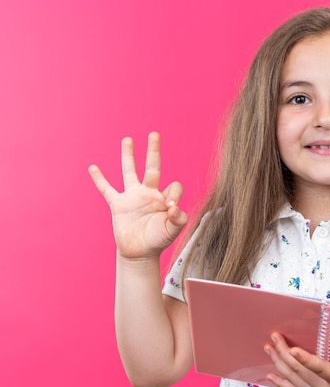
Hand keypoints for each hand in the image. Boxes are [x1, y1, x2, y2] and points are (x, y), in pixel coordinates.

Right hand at [88, 132, 187, 259]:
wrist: (140, 253)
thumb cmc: (158, 240)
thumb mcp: (173, 230)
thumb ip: (179, 218)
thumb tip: (174, 207)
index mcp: (164, 198)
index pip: (174, 186)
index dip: (175, 193)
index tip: (171, 207)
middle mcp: (149, 193)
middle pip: (152, 167)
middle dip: (154, 151)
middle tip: (154, 134)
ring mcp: (132, 197)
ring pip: (129, 172)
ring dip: (128, 156)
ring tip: (127, 139)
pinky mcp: (118, 205)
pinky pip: (107, 189)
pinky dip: (99, 179)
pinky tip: (93, 167)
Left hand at [265, 333, 329, 386]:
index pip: (320, 368)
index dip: (306, 359)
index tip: (292, 349)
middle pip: (299, 371)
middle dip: (284, 353)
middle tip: (275, 337)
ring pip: (292, 379)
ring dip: (278, 363)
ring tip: (268, 348)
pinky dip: (280, 382)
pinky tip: (269, 376)